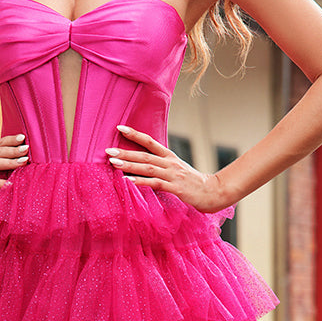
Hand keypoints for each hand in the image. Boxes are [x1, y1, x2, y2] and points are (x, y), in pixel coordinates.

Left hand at [106, 126, 230, 212]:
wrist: (213, 192)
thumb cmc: (192, 183)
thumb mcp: (176, 170)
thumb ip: (161, 167)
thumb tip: (142, 165)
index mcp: (169, 157)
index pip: (150, 142)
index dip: (135, 134)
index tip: (119, 128)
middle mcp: (170, 163)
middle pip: (144, 155)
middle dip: (125, 152)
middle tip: (108, 151)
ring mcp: (173, 175)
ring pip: (148, 168)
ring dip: (130, 165)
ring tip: (113, 163)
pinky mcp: (176, 188)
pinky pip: (155, 184)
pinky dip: (141, 182)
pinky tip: (128, 181)